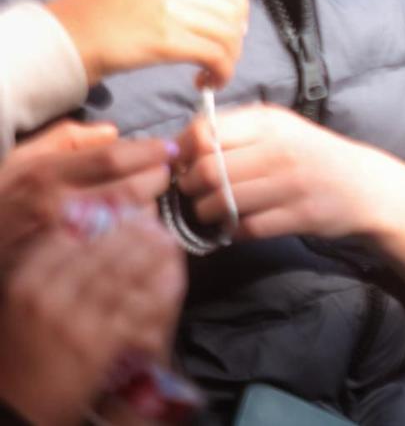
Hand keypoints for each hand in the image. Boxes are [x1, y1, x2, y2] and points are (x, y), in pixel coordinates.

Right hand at [0, 126, 173, 268]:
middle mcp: (56, 208)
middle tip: (165, 175)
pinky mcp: (70, 272)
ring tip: (151, 202)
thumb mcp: (22, 160)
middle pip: (128, 190)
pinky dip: (137, 240)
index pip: (111, 158)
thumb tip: (113, 132)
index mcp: (46, 175)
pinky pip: (119, 253)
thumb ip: (66, 138)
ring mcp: (65, 244)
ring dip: (150, 210)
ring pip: (129, 223)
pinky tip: (139, 233)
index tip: (168, 150)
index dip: (148, 152)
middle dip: (157, 180)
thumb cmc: (3, 200)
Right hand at [0, 217, 184, 425]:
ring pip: (126, 272)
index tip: (125, 210)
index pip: (71, 235)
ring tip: (169, 241)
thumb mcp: (20, 302)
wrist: (22, 405)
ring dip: (153, 253)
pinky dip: (160, 287)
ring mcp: (77, 320)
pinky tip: (173, 276)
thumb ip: (46, 264)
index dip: (103, 219)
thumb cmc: (24, 350)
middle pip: (103, 249)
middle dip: (134, 232)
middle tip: (156, 223)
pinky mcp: (102, 343)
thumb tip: (82, 219)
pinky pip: (139, 305)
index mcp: (26, 283)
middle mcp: (49, 297)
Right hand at [45, 0, 249, 88]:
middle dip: (235, 36)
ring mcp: (168, 9)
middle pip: (230, 6)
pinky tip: (204, 81)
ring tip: (214, 73)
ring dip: (229, 58)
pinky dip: (220, 71)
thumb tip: (212, 10)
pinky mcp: (164, 39)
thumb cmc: (93, 19)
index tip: (232, 22)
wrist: (59, 40)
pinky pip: (213, 54)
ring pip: (226, 32)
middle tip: (224, 55)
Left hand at [176, 104, 383, 243]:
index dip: (182, 152)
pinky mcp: (298, 215)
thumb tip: (180, 146)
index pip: (204, 132)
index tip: (182, 163)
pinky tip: (237, 224)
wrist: (365, 186)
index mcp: (270, 122)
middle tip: (195, 192)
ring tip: (213, 211)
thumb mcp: (280, 130)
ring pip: (221, 202)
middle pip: (207, 170)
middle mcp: (280, 149)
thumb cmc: (312, 155)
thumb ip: (236, 132)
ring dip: (206, 212)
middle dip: (190, 186)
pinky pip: (245, 228)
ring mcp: (291, 184)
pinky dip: (232, 231)